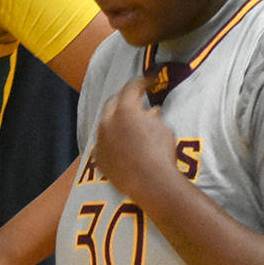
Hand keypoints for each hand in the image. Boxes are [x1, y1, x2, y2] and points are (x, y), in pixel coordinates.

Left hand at [90, 76, 179, 202]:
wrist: (151, 183)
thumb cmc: (161, 152)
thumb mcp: (163, 129)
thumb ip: (154, 117)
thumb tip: (151, 112)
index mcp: (125, 110)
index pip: (130, 88)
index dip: (142, 82)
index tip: (150, 81)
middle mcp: (107, 122)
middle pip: (112, 103)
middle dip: (124, 97)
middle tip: (135, 98)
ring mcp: (101, 141)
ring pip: (105, 123)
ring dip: (115, 118)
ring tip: (127, 120)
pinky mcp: (100, 158)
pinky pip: (103, 142)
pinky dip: (112, 138)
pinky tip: (120, 141)